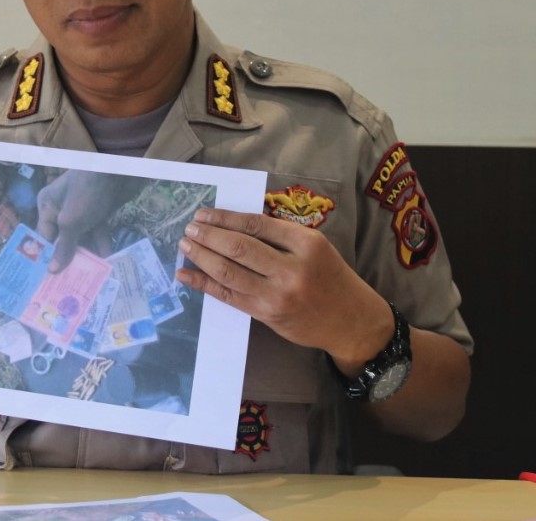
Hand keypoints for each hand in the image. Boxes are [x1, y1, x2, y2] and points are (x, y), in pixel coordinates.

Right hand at [36, 170, 142, 272]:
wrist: (119, 169)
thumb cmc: (87, 192)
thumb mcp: (72, 221)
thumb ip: (63, 246)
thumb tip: (52, 271)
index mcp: (47, 205)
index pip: (43, 236)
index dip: (48, 256)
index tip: (50, 280)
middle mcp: (61, 208)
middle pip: (63, 238)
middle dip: (70, 258)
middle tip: (72, 283)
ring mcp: (81, 209)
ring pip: (82, 237)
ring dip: (88, 254)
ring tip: (92, 277)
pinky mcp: (99, 210)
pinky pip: (97, 231)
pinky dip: (101, 243)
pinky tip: (107, 260)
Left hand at [177, 208, 389, 370]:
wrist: (350, 321)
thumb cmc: (330, 276)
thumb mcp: (315, 246)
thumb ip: (280, 235)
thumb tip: (234, 222)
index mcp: (306, 244)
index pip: (256, 225)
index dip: (225, 218)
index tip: (204, 214)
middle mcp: (291, 269)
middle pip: (239, 248)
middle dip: (209, 236)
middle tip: (190, 228)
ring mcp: (277, 295)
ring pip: (229, 272)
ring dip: (202, 257)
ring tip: (186, 245)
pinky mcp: (266, 314)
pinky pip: (228, 296)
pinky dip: (204, 284)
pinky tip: (187, 275)